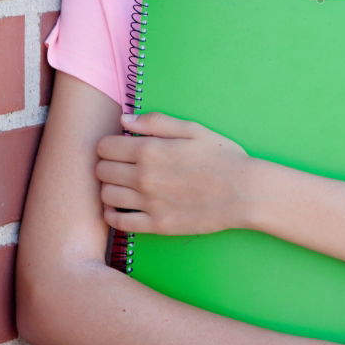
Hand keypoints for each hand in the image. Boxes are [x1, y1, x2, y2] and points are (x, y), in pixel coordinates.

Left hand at [95, 112, 250, 234]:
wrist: (244, 191)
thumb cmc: (221, 156)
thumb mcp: (192, 129)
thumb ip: (155, 122)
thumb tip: (123, 119)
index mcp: (150, 150)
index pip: (104, 147)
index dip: (110, 144)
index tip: (121, 146)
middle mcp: (143, 177)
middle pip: (101, 171)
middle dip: (108, 164)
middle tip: (123, 164)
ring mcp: (148, 203)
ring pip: (106, 196)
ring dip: (110, 188)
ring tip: (125, 184)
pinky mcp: (156, 225)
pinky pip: (118, 222)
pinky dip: (113, 214)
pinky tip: (123, 206)